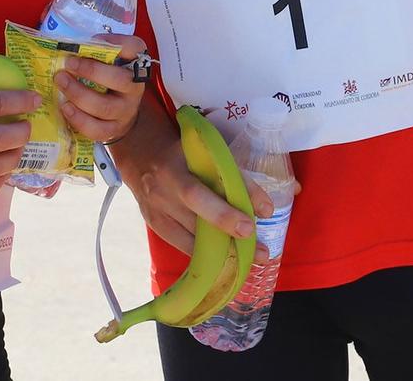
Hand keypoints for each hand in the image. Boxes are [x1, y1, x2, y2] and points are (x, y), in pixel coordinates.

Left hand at [54, 34, 150, 144]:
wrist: (120, 114)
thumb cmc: (108, 80)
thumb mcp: (107, 62)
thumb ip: (92, 50)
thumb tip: (61, 36)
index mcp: (134, 65)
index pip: (136, 48)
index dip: (117, 41)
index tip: (93, 39)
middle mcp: (134, 88)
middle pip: (118, 79)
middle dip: (90, 70)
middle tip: (67, 63)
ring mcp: (125, 112)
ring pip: (104, 107)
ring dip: (78, 94)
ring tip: (61, 82)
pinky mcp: (113, 130)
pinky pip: (96, 129)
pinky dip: (78, 119)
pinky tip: (65, 107)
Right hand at [110, 102, 260, 254]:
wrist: (138, 154)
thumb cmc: (182, 151)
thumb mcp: (204, 150)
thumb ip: (232, 171)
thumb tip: (275, 202)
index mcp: (185, 153)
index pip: (218, 169)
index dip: (243, 188)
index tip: (267, 208)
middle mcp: (169, 177)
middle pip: (197, 199)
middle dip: (225, 218)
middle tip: (251, 234)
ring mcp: (158, 202)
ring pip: (189, 228)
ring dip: (223, 247)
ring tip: (251, 259)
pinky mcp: (155, 222)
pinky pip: (181, 243)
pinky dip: (204, 254)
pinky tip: (226, 262)